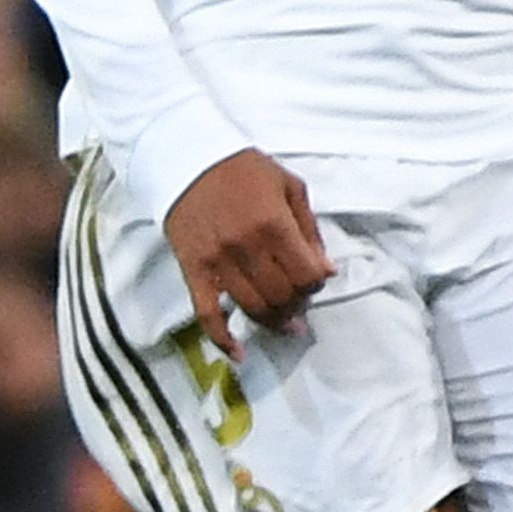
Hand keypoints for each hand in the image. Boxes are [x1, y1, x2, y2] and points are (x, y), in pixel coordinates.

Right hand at [161, 149, 331, 344]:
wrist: (187, 158)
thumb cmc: (243, 169)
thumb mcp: (289, 186)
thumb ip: (310, 228)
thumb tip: (325, 269)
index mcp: (274, 224)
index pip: (307, 275)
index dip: (317, 284)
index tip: (315, 279)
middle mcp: (247, 247)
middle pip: (282, 296)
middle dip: (298, 304)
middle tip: (300, 302)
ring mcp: (217, 262)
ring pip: (253, 308)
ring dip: (273, 321)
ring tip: (283, 322)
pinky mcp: (193, 270)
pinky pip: (207, 314)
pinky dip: (223, 339)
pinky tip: (239, 354)